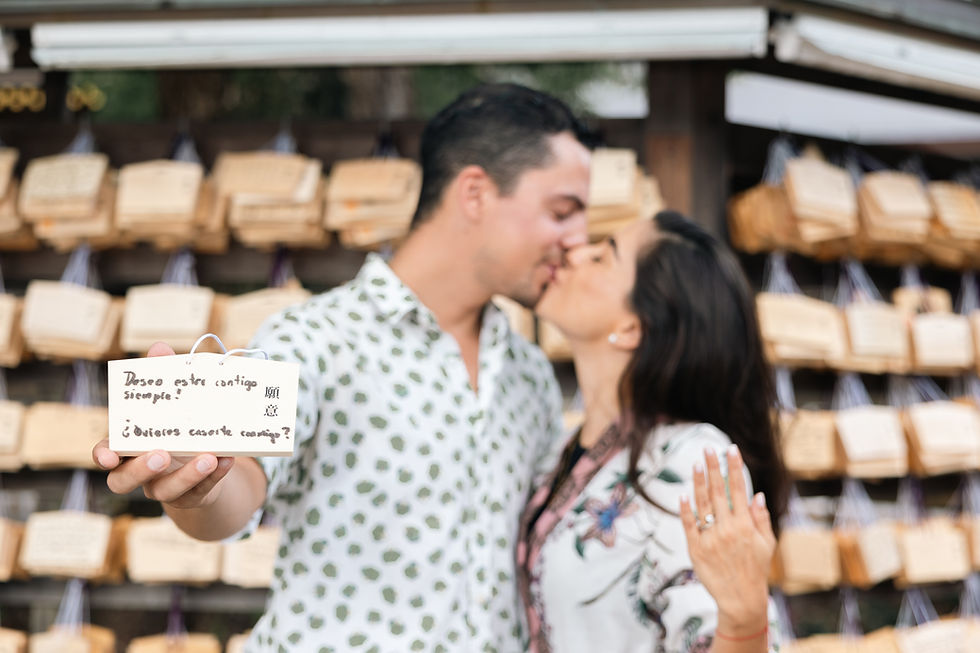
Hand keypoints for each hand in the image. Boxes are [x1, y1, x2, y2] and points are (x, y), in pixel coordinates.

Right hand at [93, 341, 235, 508]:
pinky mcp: (192, 496)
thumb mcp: (174, 400)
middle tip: (162, 454)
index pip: (106, 454)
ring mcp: (165, 488)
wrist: (204, 463)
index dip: (103, 455)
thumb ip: (164, 374)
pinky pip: (202, 491)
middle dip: (142, 469)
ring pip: (167, 492)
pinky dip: (215, 476)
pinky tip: (228, 459)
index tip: (109, 456)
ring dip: (187, 475)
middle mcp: (141, 472)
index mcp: (130, 447)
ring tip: (209, 457)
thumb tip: (159, 347)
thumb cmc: (180, 425)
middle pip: (124, 481)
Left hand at [679, 445, 774, 635]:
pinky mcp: (696, 549)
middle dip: (714, 467)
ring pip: (702, 504)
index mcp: (746, 525)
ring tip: (696, 463)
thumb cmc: (755, 570)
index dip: (734, 468)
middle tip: (708, 448)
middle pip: (718, 491)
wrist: (740, 600)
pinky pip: (689, 525)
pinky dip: (685, 509)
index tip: (731, 450)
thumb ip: (761, 518)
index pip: (739, 490)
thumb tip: (756, 494)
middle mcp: (727, 529)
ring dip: (699, 482)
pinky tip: (683, 494)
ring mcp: (710, 538)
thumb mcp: (766, 544)